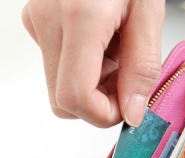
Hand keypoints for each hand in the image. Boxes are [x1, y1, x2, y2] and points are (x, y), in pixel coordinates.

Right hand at [22, 0, 164, 127]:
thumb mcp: (149, 16)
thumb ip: (142, 69)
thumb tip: (132, 113)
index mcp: (79, 18)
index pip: (76, 99)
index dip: (104, 115)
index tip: (128, 106)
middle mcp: (47, 22)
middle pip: (65, 102)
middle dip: (100, 102)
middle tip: (125, 76)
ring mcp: (37, 22)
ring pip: (61, 89)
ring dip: (93, 86)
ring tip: (115, 53)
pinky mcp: (36, 24)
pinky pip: (59, 69)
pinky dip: (84, 70)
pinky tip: (101, 46)